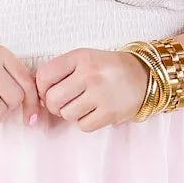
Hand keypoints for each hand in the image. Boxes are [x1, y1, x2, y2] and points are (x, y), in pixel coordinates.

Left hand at [35, 48, 150, 130]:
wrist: (144, 76)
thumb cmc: (108, 69)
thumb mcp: (85, 59)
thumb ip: (61, 72)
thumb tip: (39, 98)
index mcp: (80, 57)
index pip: (44, 76)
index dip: (42, 89)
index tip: (49, 91)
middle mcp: (89, 74)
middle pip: (53, 99)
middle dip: (55, 105)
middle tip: (65, 103)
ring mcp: (100, 94)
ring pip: (67, 114)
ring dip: (71, 114)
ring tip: (84, 105)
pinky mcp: (110, 112)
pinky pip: (83, 126)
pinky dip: (86, 122)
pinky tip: (95, 112)